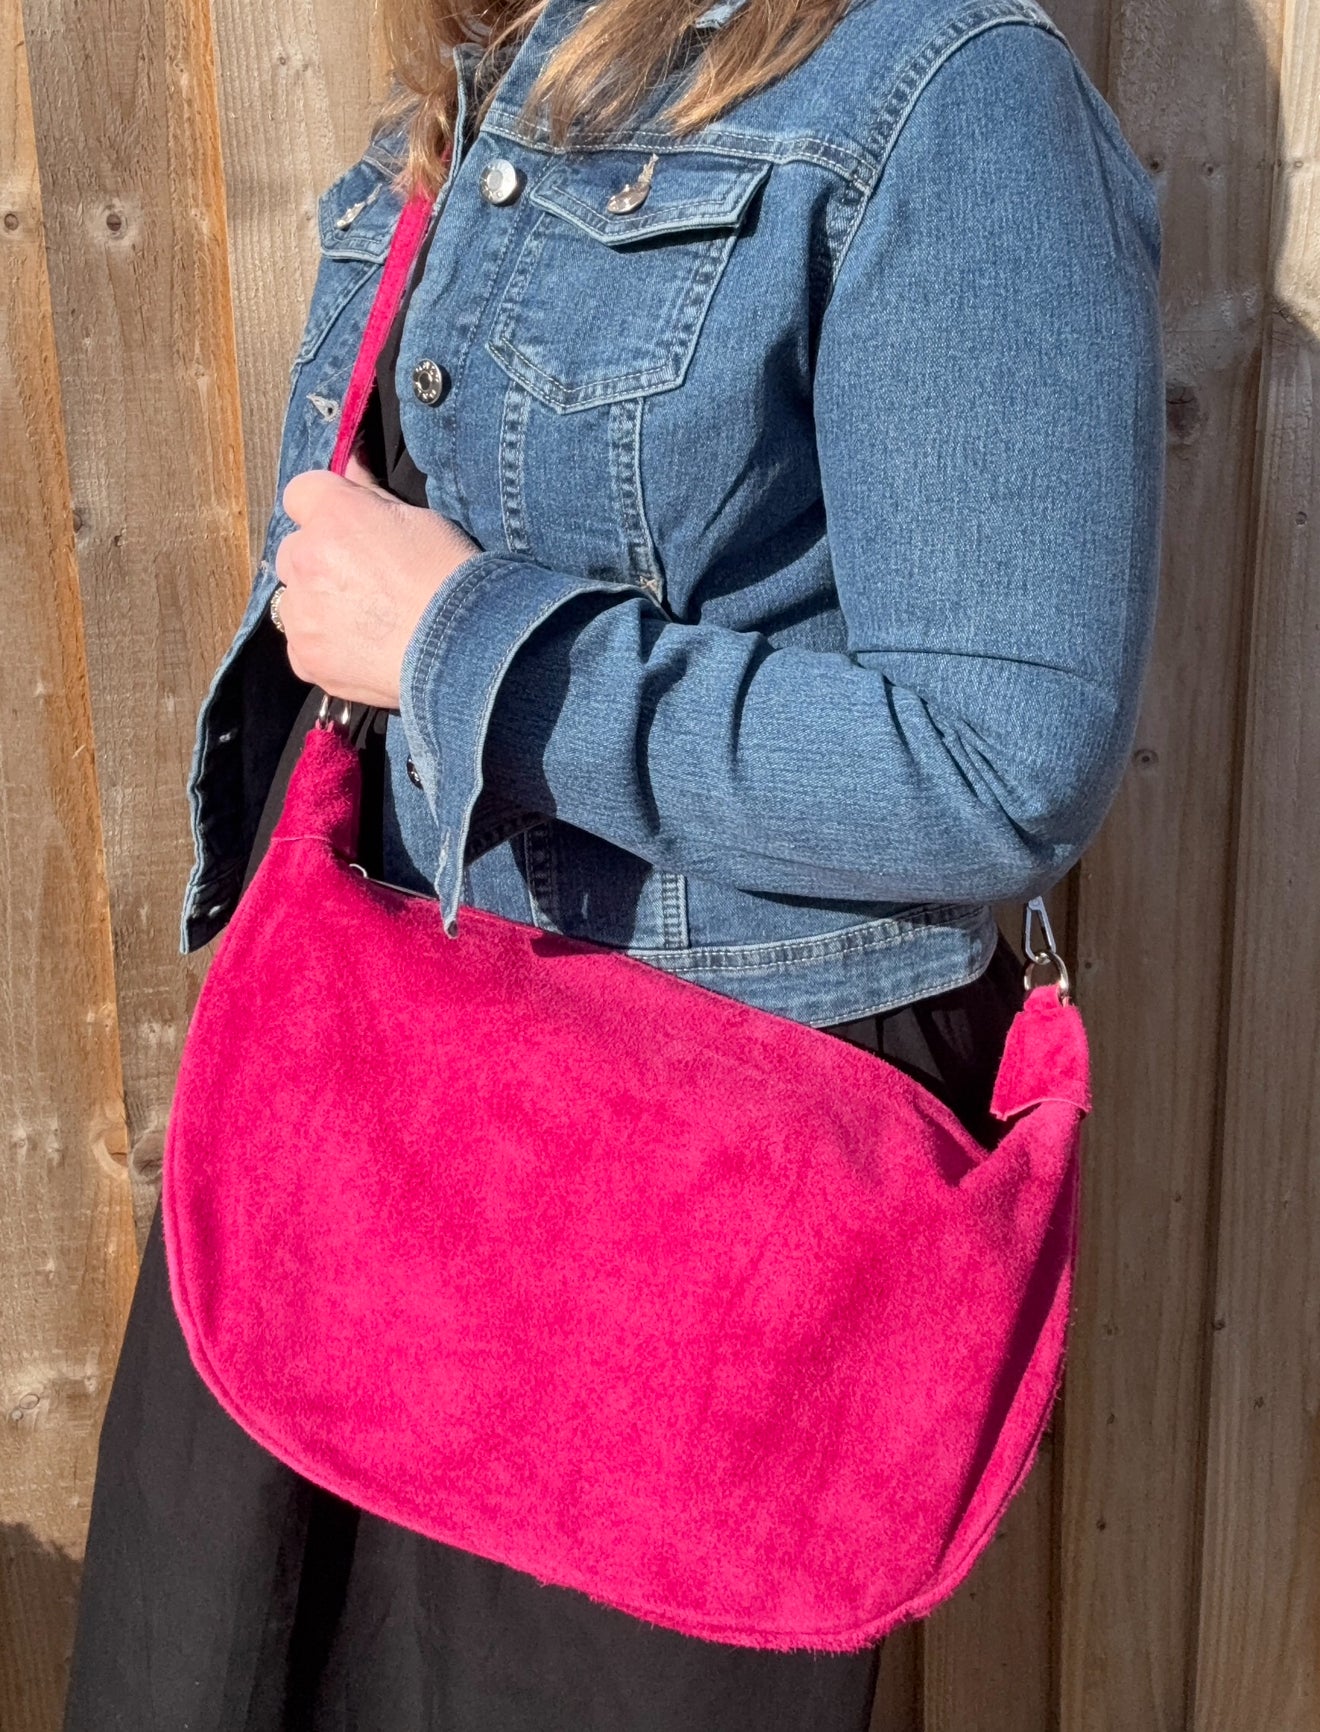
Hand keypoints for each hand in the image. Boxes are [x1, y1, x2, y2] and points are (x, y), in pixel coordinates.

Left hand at [274, 448, 479, 709]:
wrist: (463, 648)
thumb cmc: (450, 578)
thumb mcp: (419, 519)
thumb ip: (371, 495)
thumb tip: (351, 463)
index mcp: (334, 513)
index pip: (300, 493)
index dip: (322, 509)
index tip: (343, 526)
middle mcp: (306, 557)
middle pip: (292, 551)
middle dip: (317, 561)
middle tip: (360, 582)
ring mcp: (302, 612)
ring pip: (293, 601)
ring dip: (317, 606)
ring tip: (364, 623)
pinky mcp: (306, 657)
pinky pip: (302, 647)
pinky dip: (322, 648)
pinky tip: (359, 652)